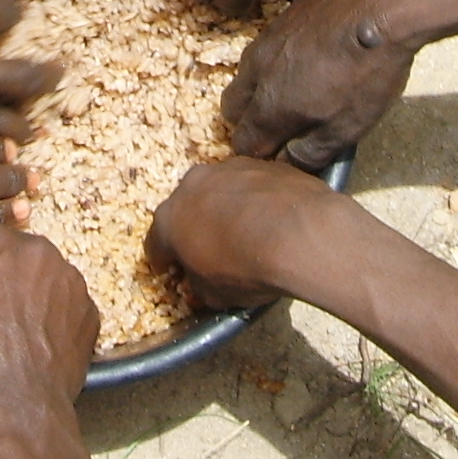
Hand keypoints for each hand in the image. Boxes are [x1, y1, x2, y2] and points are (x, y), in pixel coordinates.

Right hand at [0, 223, 98, 413]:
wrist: (11, 404)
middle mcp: (36, 250)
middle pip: (22, 256)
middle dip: (12, 277)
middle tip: (0, 313)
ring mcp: (70, 278)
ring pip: (51, 280)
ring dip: (40, 298)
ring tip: (24, 336)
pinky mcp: (92, 309)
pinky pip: (72, 309)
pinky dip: (61, 323)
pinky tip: (45, 348)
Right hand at [148, 158, 341, 310]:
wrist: (300, 234)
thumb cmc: (247, 269)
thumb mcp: (215, 295)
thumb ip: (199, 284)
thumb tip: (201, 281)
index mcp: (170, 218)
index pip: (157, 244)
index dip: (164, 260)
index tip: (172, 270)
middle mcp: (193, 184)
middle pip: (187, 208)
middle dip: (194, 227)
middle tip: (210, 248)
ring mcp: (229, 168)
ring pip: (220, 191)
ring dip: (225, 208)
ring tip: (246, 231)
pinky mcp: (264, 163)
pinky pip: (252, 185)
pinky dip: (255, 200)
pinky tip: (272, 219)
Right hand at [225, 0, 419, 168]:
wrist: (382, 8)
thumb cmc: (367, 73)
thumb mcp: (347, 129)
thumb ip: (310, 153)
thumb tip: (289, 162)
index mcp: (269, 107)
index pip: (243, 143)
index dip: (260, 155)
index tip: (280, 155)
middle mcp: (257, 72)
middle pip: (232, 108)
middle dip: (249, 122)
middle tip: (282, 126)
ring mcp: (267, 40)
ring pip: (246, 74)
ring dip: (260, 89)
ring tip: (295, 91)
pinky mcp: (283, 17)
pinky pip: (266, 47)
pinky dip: (277, 62)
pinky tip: (308, 61)